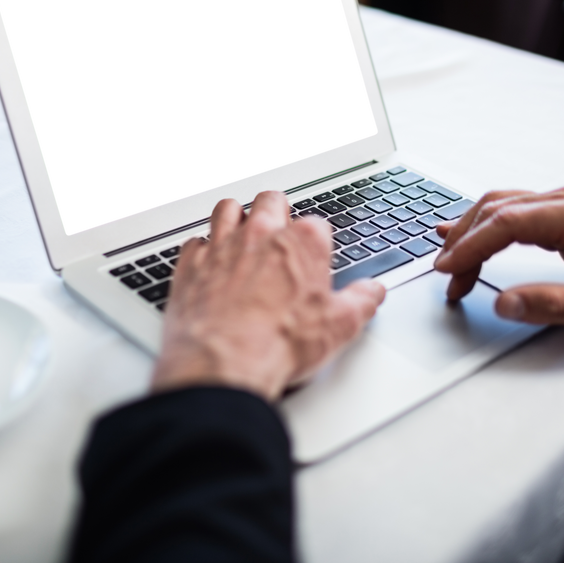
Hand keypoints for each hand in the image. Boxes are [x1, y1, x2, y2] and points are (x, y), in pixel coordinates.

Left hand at [151, 191, 385, 401]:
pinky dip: (202, 250)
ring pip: (227, 210)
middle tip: (279, 232)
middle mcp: (261, 234)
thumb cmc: (278, 341)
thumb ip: (361, 301)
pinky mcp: (191, 264)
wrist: (224, 360)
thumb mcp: (339, 326)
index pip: (316, 224)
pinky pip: (194, 242)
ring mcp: (222, 246)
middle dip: (277, 212)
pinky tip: (208, 263)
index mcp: (302, 242)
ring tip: (242, 234)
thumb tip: (372, 292)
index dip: (317, 241)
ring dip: (236, 218)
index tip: (316, 257)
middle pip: (270, 202)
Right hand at [432, 185, 563, 339]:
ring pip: (503, 207)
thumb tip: (504, 303)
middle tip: (447, 277)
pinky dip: (486, 226)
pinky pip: (515, 213)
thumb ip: (552, 306)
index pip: (509, 222)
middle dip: (465, 242)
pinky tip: (464, 232)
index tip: (448, 268)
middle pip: (499, 209)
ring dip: (472, 234)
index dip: (472, 245)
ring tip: (451, 264)